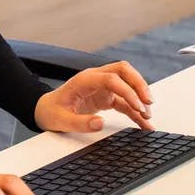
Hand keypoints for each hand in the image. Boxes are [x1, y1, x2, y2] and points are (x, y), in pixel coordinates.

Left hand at [34, 61, 154, 132]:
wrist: (45, 110)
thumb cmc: (51, 112)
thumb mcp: (61, 120)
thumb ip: (80, 123)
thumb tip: (100, 124)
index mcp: (85, 80)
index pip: (112, 78)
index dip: (128, 91)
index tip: (138, 106)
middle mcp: (96, 79)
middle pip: (124, 71)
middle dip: (139, 85)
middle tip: (149, 103)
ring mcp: (102, 87)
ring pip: (128, 83)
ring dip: (140, 96)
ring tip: (148, 115)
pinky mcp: (106, 97)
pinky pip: (125, 101)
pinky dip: (135, 110)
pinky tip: (143, 122)